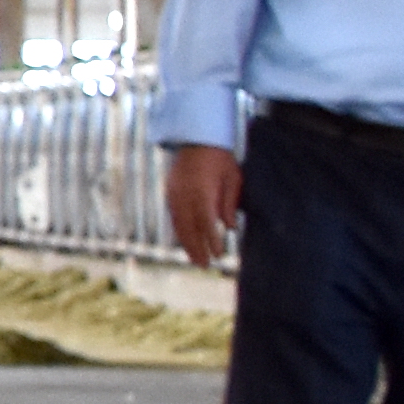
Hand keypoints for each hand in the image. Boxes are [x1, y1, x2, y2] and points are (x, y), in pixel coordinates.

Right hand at [166, 142, 241, 264]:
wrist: (196, 138)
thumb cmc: (220, 158)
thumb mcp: (232, 177)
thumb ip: (230, 203)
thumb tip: (230, 227)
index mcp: (202, 190)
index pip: (207, 221)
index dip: (212, 240)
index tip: (219, 255)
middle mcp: (185, 194)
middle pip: (190, 227)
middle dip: (197, 248)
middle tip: (205, 265)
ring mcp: (174, 194)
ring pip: (179, 224)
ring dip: (186, 243)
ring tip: (194, 259)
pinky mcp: (170, 192)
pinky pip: (174, 216)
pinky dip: (179, 231)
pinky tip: (185, 241)